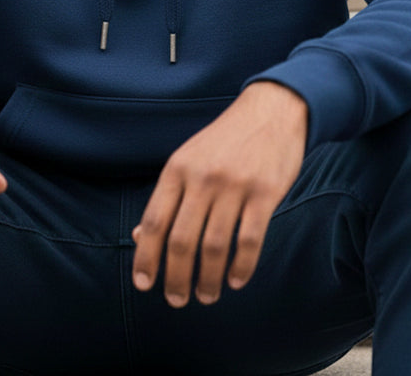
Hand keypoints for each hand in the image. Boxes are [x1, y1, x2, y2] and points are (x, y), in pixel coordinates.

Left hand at [131, 81, 306, 307]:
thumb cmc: (224, 141)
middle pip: (181, 240)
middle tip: (176, 300)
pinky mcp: (265, 193)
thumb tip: (140, 236)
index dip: (146, 257)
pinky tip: (235, 280)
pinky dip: (241, 267)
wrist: (270, 111)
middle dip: (175, 277)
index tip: (144, 284)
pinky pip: (250, 240)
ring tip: (206, 296)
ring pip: (214, 246)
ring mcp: (234, 185)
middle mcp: (202, 177)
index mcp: (177, 168)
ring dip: (208, 280)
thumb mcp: (187, 159)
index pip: (154, 221)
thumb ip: (167, 197)